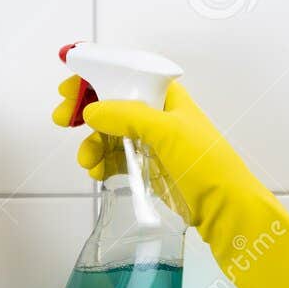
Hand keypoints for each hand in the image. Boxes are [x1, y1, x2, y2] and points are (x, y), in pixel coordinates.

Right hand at [52, 74, 288, 287]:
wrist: (228, 212)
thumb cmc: (208, 166)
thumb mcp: (167, 132)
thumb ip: (127, 116)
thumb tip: (91, 111)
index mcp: (166, 97)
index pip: (125, 75)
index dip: (95, 77)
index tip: (69, 88)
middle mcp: (158, 116)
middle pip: (111, 103)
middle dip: (85, 111)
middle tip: (61, 119)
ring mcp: (152, 144)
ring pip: (109, 134)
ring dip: (91, 143)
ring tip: (87, 161)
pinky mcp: (149, 170)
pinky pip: (116, 159)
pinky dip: (102, 163)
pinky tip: (96, 172)